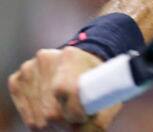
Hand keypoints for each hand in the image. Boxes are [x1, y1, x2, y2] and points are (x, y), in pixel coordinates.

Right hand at [7, 47, 121, 129]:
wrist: (77, 61)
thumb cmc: (95, 80)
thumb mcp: (107, 91)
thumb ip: (100, 117)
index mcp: (71, 57)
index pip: (67, 92)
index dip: (76, 113)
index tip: (83, 117)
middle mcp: (46, 60)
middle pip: (52, 112)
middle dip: (65, 122)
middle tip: (75, 119)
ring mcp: (29, 70)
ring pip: (38, 118)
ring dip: (52, 124)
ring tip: (65, 113)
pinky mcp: (17, 81)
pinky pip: (27, 114)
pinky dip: (40, 118)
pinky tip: (51, 108)